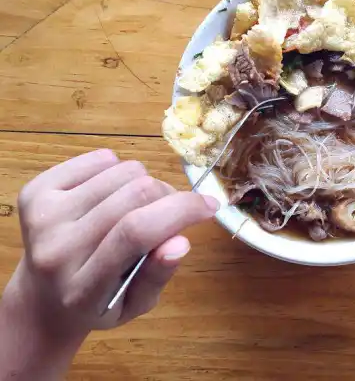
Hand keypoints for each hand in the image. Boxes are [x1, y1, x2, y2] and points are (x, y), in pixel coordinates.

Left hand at [2, 149, 218, 342]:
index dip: (181, 210)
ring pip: (122, 171)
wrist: (42, 298)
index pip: (136, 232)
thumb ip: (157, 275)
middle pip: (133, 194)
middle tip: (173, 213)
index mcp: (82, 287)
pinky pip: (101, 159)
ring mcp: (42, 216)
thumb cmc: (98, 304)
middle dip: (170, 196)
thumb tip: (180, 242)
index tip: (211, 206)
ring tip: (138, 208)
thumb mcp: (136, 305)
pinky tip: (112, 196)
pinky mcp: (35, 192)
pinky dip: (119, 170)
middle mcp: (56, 248)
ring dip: (145, 184)